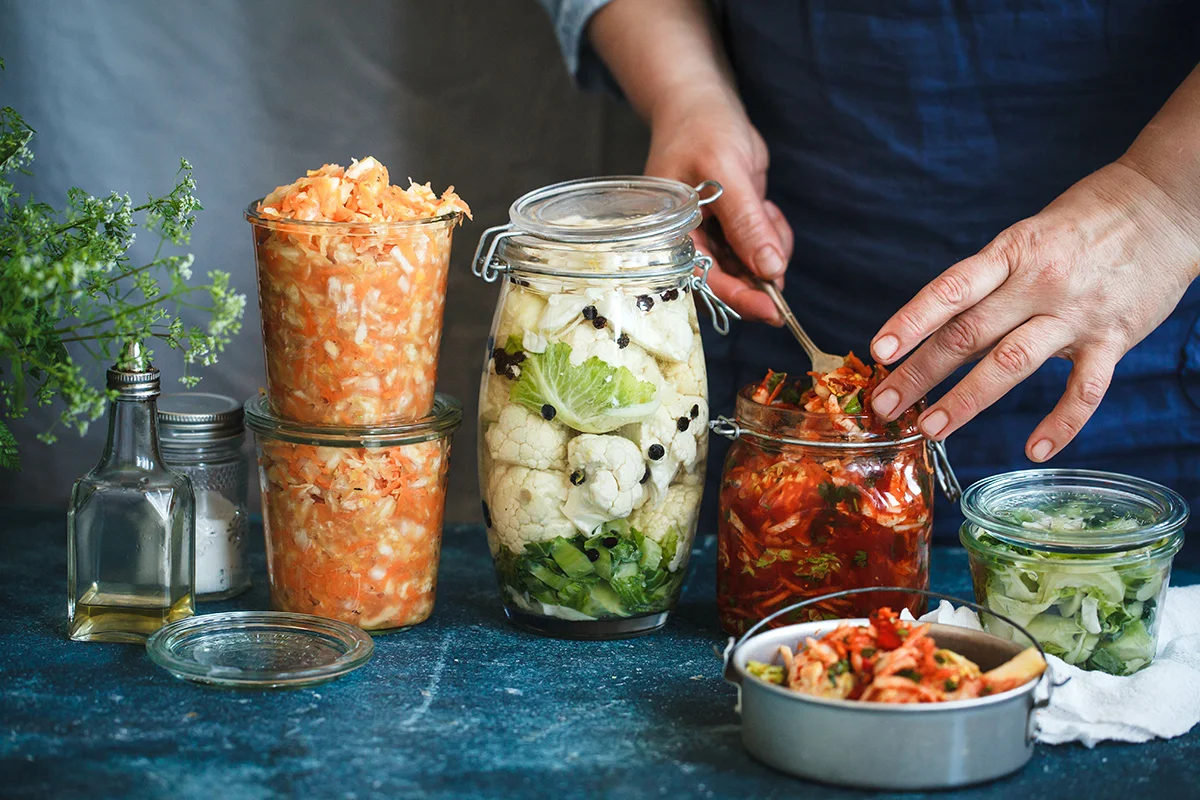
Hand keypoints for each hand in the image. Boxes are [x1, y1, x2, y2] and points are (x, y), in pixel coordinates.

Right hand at [645, 84, 792, 323]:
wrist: (704, 105)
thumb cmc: (701, 130)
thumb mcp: (725, 173)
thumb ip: (747, 223)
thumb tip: (770, 270)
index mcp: (672, 236)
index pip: (703, 280)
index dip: (738, 298)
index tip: (771, 311)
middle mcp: (690, 242)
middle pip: (727, 283)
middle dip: (758, 279)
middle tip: (782, 276)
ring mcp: (714, 238)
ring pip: (749, 269)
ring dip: (770, 254)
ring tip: (768, 212)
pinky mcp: (734, 229)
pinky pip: (760, 249)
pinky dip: (773, 237)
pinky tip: (767, 208)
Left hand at [869, 160, 1199, 460]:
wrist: (1167, 202)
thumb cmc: (1085, 220)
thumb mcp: (1027, 236)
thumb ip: (989, 280)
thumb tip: (939, 329)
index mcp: (1011, 252)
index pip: (951, 289)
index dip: (912, 320)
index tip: (879, 350)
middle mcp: (1039, 282)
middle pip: (968, 334)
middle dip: (921, 373)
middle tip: (885, 404)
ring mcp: (1077, 313)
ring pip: (1012, 364)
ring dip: (966, 400)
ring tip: (930, 428)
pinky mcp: (1115, 338)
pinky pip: (1084, 390)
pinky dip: (1060, 424)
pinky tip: (1033, 450)